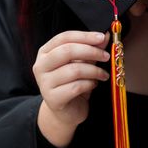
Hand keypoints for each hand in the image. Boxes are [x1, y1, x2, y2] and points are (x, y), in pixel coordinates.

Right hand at [34, 30, 109, 146]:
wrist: (66, 112)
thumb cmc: (73, 83)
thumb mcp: (82, 63)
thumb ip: (91, 49)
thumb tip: (105, 35)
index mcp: (45, 52)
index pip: (64, 37)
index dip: (85, 36)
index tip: (102, 38)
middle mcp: (41, 66)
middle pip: (67, 51)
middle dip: (91, 51)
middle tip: (106, 56)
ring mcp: (44, 83)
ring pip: (74, 70)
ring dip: (94, 71)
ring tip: (103, 74)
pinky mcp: (52, 98)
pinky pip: (76, 86)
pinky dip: (90, 84)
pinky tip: (93, 85)